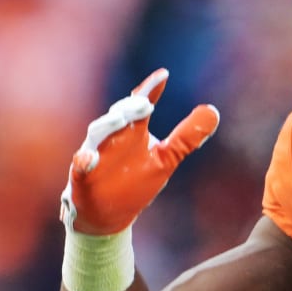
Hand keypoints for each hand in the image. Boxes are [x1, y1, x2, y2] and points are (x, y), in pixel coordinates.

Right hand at [61, 70, 218, 235]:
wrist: (108, 215)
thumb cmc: (134, 181)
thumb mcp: (166, 159)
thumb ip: (186, 137)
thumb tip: (212, 111)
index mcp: (132, 134)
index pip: (140, 107)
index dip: (150, 90)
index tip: (164, 75)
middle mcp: (111, 140)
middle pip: (117, 117)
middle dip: (129, 108)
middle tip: (145, 103)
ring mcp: (93, 157)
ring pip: (96, 136)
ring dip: (107, 126)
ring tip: (121, 119)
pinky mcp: (82, 178)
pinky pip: (79, 168)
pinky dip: (83, 162)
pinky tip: (87, 158)